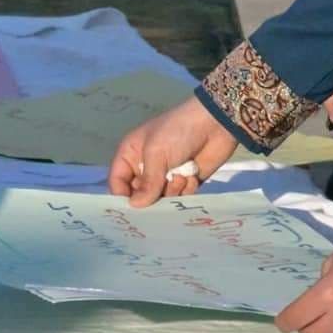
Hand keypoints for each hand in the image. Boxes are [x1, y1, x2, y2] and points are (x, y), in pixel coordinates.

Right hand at [109, 96, 237, 207]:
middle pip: (139, 195)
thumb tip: (135, 206)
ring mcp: (166, 176)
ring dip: (171, 191)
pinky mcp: (185, 182)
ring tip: (181, 177)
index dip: (121, 196)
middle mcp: (145, 168)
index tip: (131, 208)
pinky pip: (180, 197)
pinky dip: (186, 189)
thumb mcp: (156, 153)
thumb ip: (146, 183)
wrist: (215, 123)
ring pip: (160, 199)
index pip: (117, 182)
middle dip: (150, 197)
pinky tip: (192, 177)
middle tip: (160, 193)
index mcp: (131, 155)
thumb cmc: (177, 132)